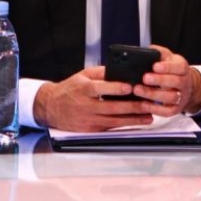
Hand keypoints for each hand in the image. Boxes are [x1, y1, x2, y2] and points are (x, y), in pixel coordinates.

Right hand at [33, 66, 153, 131]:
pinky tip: (137, 122)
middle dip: (132, 106)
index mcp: (84, 89)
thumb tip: (121, 71)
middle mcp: (87, 105)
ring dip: (134, 119)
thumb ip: (101, 73)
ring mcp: (89, 119)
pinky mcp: (92, 129)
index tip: (130, 87)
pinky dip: (126, 125)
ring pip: (115, 121)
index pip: (101, 88)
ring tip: (149, 115)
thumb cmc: (70, 89)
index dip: (116, 88)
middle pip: (112, 108)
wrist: (52, 107)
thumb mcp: (83, 75)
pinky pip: (111, 127)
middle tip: (148, 103)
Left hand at [134, 45, 200, 115]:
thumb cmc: (172, 70)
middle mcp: (184, 83)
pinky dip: (155, 109)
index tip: (154, 66)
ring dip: (153, 94)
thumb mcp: (168, 58)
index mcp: (182, 68)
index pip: (179, 67)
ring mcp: (181, 97)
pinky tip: (143, 104)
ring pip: (171, 97)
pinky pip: (167, 112)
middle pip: (175, 82)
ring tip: (138, 90)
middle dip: (159, 80)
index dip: (167, 67)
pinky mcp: (175, 109)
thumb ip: (159, 53)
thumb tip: (148, 49)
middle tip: (144, 78)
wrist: (185, 87)